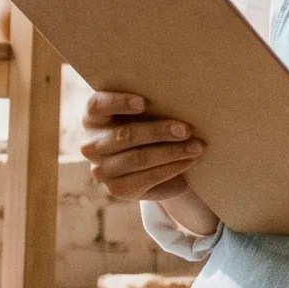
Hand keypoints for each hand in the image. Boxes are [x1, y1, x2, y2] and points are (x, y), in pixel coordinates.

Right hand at [79, 91, 206, 205]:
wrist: (155, 166)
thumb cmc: (150, 128)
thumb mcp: (146, 114)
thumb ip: (151, 105)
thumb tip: (181, 97)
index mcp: (93, 118)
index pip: (97, 106)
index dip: (118, 102)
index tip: (144, 102)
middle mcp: (91, 145)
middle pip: (124, 135)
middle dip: (159, 131)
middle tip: (187, 129)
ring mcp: (101, 170)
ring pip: (138, 158)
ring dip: (172, 152)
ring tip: (197, 146)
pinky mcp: (117, 190)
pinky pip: (147, 177)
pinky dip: (172, 168)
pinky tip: (189, 161)